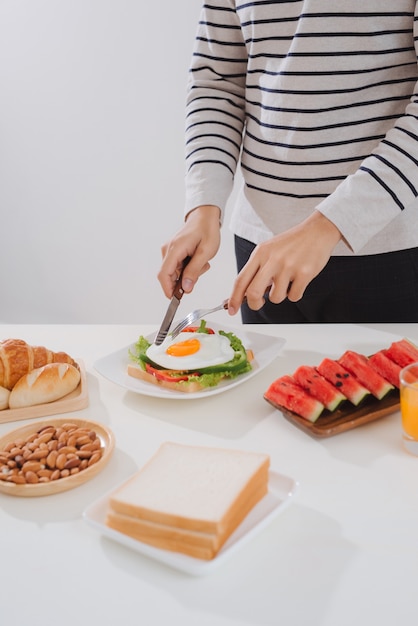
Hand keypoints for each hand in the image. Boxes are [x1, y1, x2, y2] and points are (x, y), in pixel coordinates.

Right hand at [158, 205, 220, 297]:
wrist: (205, 216)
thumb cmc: (207, 230)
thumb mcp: (205, 252)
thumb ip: (194, 270)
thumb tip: (185, 288)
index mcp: (174, 249)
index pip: (164, 274)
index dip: (168, 289)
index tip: (175, 299)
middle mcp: (167, 250)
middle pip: (168, 275)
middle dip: (183, 281)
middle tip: (199, 272)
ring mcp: (169, 250)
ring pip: (174, 272)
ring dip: (187, 274)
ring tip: (201, 263)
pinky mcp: (172, 251)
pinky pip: (176, 267)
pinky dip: (187, 269)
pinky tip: (197, 261)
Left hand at [227, 211, 341, 314]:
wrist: (317, 231)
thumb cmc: (292, 242)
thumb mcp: (268, 250)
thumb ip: (257, 269)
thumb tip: (245, 294)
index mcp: (260, 253)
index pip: (241, 280)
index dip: (234, 298)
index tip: (231, 309)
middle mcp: (272, 260)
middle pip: (253, 293)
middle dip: (254, 304)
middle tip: (259, 304)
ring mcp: (288, 267)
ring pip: (276, 298)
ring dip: (280, 296)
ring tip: (286, 282)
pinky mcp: (304, 273)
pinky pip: (294, 296)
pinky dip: (295, 293)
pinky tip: (298, 281)